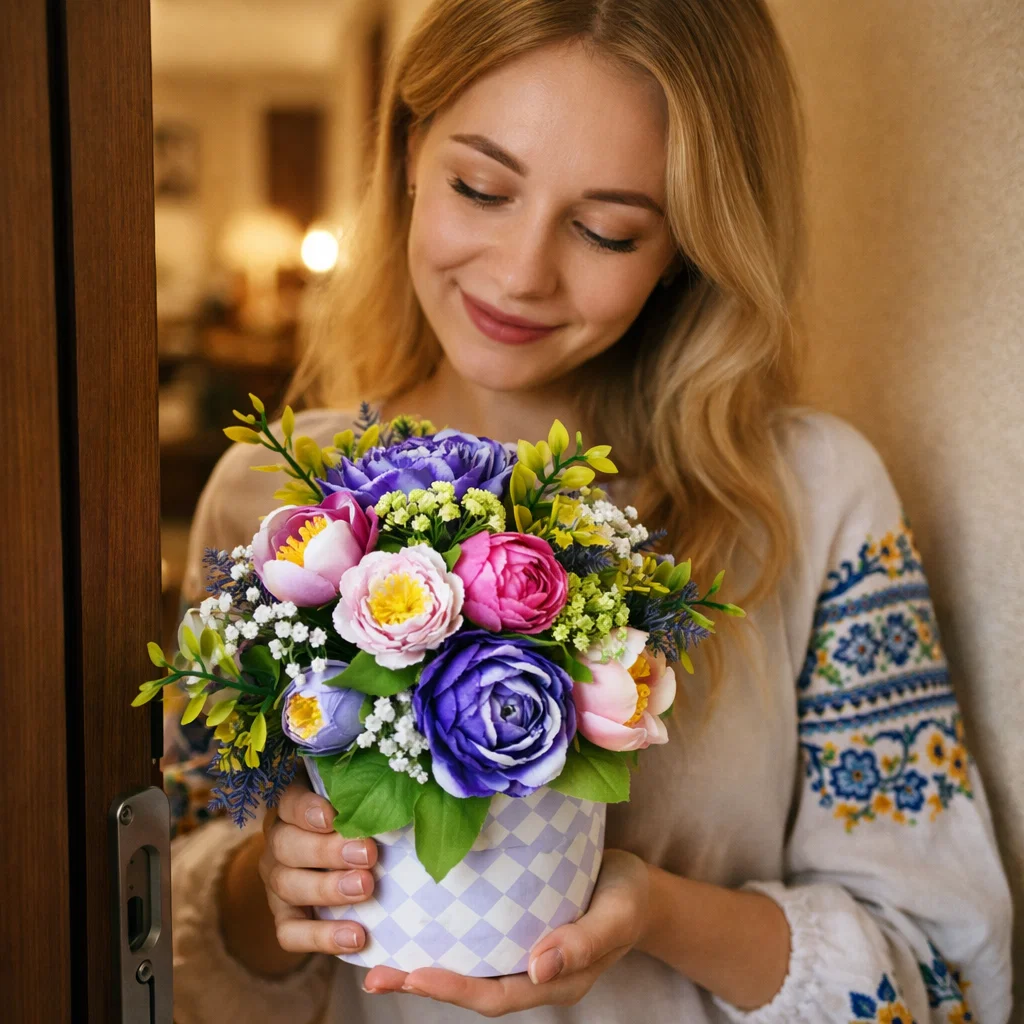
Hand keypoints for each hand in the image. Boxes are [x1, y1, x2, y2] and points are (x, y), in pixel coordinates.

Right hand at [258, 775, 379, 956]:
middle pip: (286, 845)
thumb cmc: (359, 826)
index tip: (332, 817)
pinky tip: (356, 937)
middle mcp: (279, 843)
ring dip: (328, 889)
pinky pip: (290, 933)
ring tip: (365, 888)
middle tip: (367, 854)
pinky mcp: (285, 917)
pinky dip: (322, 937)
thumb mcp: (358, 809)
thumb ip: (364, 806)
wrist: (350, 867)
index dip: (306, 810)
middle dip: (327, 851)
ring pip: (288, 885)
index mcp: (293, 810)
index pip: (289, 803)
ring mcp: (278, 882)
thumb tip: (394, 803)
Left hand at [362, 849, 650, 1015]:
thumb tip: (537, 968)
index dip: (454, 990)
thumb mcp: (616, 915)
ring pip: (468, 965)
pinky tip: (416, 918)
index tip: (415, 976)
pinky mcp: (515, 926)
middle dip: (422, 983)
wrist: (638, 886)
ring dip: (425, 963)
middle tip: (375, 975)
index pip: (496, 996)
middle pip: (471, 988)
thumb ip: (582, 942)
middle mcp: (531, 973)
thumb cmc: (629, 898)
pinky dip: (445, 935)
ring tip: (380, 955)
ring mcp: (522, 952)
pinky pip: (476, 938)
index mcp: (554, 981)